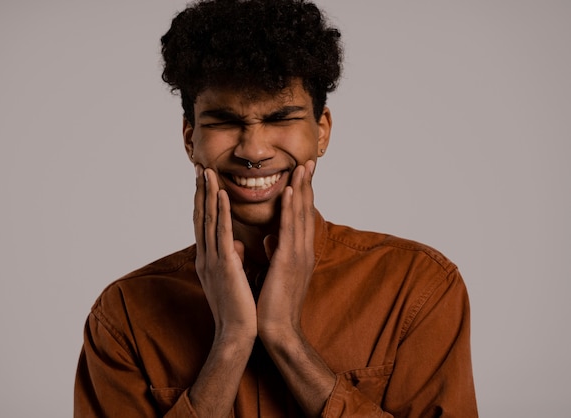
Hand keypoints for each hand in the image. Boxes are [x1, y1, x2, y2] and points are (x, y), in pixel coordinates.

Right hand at [193, 166, 256, 340]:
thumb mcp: (233, 278)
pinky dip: (220, 211)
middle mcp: (206, 257)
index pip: (205, 225)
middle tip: (199, 168)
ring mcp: (213, 260)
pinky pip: (222, 232)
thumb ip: (232, 259)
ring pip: (209, 220)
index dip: (203, 202)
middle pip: (201, 217)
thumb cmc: (238, 308)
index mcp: (209, 260)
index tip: (204, 182)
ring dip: (207, 194)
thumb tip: (237, 245)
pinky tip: (220, 194)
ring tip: (206, 172)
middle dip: (200, 192)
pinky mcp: (225, 265)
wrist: (238, 333)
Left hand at [257, 160, 315, 338]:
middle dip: (306, 184)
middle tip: (309, 161)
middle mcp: (302, 249)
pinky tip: (290, 190)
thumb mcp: (275, 272)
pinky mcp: (288, 261)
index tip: (301, 173)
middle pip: (304, 210)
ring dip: (301, 188)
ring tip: (303, 166)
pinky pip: (289, 228)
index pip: (300, 217)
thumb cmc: (274, 303)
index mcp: (298, 252)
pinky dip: (290, 208)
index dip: (302, 194)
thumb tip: (270, 238)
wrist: (277, 329)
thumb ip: (275, 252)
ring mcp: (298, 254)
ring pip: (299, 214)